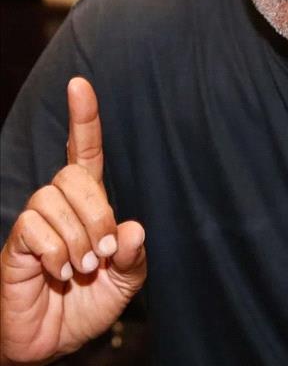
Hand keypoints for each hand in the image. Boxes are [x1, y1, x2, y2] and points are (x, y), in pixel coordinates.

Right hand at [0, 77, 145, 363]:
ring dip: (77, 238)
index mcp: (89, 205)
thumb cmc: (91, 304)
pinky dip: (55, 252)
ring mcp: (34, 223)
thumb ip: (135, 254)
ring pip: (52, 198)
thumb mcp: (127, 280)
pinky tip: (59, 273)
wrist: (56, 344)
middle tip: (103, 252)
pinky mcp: (15, 245)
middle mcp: (59, 206)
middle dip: (96, 212)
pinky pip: (32, 226)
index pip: (84, 152)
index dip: (83, 119)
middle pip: (73, 174)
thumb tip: (132, 227)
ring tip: (81, 268)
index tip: (80, 84)